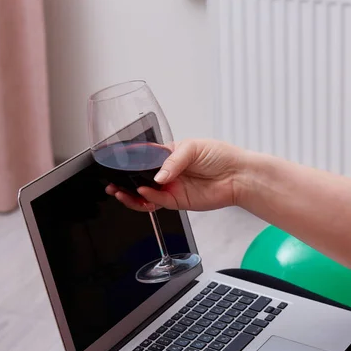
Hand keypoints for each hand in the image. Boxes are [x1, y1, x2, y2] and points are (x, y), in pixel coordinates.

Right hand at [106, 139, 245, 211]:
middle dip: (124, 182)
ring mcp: (171, 188)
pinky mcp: (178, 201)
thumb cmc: (221, 156)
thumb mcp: (193, 147)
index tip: (115, 164)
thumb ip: (172, 160)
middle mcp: (168, 173)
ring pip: (144, 195)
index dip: (129, 163)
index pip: (143, 159)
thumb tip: (158, 176)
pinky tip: (144, 193)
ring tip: (120, 191)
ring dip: (130, 194)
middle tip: (112, 182)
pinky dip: (149, 199)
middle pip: (139, 180)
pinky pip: (158, 202)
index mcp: (169, 155)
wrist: (238, 175)